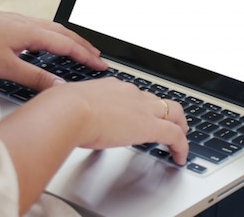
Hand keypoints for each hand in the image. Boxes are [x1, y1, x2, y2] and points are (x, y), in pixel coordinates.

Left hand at [0, 10, 106, 90]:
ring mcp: (17, 20)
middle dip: (83, 44)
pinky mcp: (8, 22)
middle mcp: (26, 23)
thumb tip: (59, 85)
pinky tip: (46, 43)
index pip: (67, 45)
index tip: (100, 65)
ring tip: (79, 48)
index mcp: (30, 32)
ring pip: (52, 28)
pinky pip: (40, 27)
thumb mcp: (6, 67)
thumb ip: (34, 77)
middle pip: (64, 32)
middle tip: (98, 56)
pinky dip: (53, 35)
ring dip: (69, 39)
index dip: (86, 56)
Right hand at [49, 78, 189, 164]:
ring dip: (179, 125)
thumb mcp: (68, 103)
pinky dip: (181, 146)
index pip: (133, 94)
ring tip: (180, 140)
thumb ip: (73, 108)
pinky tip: (179, 156)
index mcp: (112, 87)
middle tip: (171, 123)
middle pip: (157, 99)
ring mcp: (142, 107)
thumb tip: (65, 116)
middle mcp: (130, 93)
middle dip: (167, 111)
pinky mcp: (149, 126)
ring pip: (173, 111)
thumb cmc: (62, 108)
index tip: (139, 115)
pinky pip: (175, 135)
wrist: (69, 110)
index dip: (140, 106)